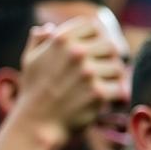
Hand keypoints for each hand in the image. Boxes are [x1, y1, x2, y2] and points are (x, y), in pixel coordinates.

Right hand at [14, 16, 126, 145]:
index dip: (99, 37)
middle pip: (111, 46)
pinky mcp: (98, 93)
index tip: (98, 50)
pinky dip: (119, 96)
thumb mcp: (29, 60)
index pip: (93, 26)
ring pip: (118, 68)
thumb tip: (48, 28)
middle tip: (107, 71)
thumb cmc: (33, 92)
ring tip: (108, 86)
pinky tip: (112, 100)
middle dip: (110, 59)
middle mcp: (76, 53)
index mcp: (61, 40)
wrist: (37, 123)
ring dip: (116, 78)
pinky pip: (121, 89)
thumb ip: (39, 41)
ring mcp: (88, 73)